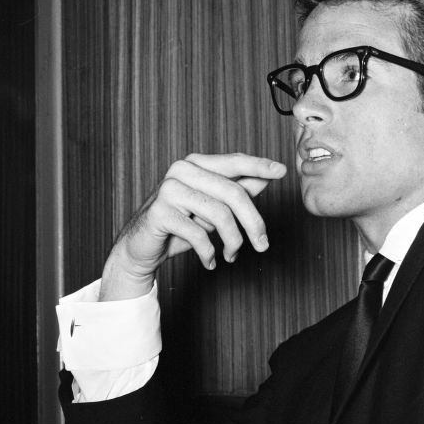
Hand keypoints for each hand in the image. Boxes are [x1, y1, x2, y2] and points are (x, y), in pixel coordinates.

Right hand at [100, 153, 286, 299]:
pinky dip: (209, 253)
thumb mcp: (213, 208)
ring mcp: (169, 190)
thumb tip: (266, 178)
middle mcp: (182, 170)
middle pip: (233, 193)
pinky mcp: (160, 212)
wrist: (141, 247)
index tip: (282, 171)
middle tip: (263, 245)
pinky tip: (210, 261)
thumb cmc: (181, 225)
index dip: (259, 165)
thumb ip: (236, 191)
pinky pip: (198, 234)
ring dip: (232, 242)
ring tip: (232, 255)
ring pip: (219, 214)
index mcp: (196, 164)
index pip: (234, 161)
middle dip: (253, 223)